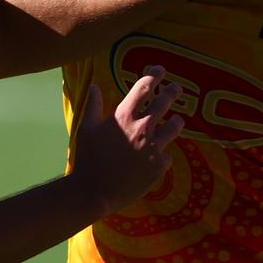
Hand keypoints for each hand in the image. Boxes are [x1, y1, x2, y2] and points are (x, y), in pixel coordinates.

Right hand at [71, 66, 184, 214]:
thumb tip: (93, 86)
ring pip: (175, 126)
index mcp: (124, 115)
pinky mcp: (159, 166)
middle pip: (165, 101)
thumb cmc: (88, 159)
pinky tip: (160, 156)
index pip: (144, 87)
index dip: (154, 75)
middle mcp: (143, 127)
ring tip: (177, 120)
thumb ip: (93, 106)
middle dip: (172, 92)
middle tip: (176, 88)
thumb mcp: (86, 129)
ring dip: (176, 121)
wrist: (95, 192)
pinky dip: (163, 154)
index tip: (160, 70)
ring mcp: (154, 147)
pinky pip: (168, 155)